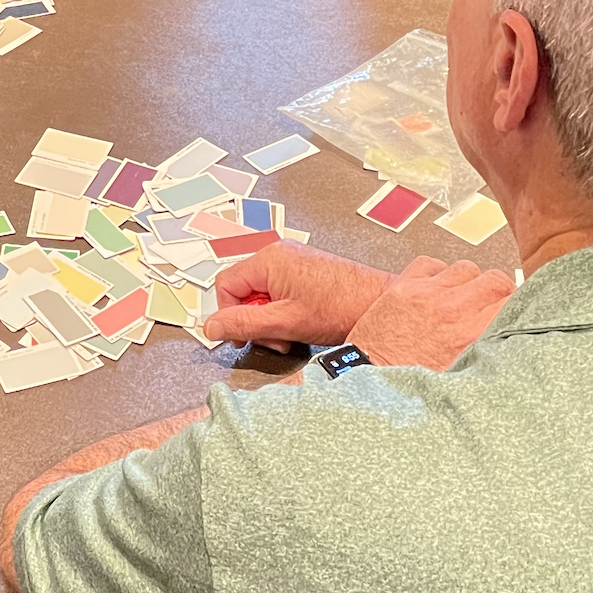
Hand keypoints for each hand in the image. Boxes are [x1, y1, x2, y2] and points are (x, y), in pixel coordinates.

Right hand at [204, 241, 391, 349]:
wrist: (381, 303)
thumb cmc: (342, 307)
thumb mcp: (285, 322)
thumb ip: (244, 324)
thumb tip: (211, 328)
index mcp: (269, 259)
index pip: (225, 285)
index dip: (229, 315)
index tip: (244, 336)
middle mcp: (279, 254)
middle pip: (243, 289)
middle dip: (254, 319)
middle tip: (274, 338)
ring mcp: (293, 261)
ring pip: (261, 294)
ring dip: (270, 319)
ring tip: (291, 333)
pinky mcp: (305, 271)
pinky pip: (278, 291)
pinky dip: (283, 312)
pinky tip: (301, 324)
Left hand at [345, 257, 514, 371]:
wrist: (367, 374)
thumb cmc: (411, 381)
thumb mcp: (461, 377)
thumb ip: (487, 356)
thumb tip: (510, 347)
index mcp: (470, 336)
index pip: (513, 304)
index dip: (518, 307)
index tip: (515, 311)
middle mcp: (451, 310)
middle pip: (495, 280)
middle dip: (498, 291)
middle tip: (492, 303)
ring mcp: (426, 294)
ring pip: (466, 268)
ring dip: (468, 281)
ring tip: (461, 298)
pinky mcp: (403, 286)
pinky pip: (432, 263)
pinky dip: (437, 272)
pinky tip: (435, 289)